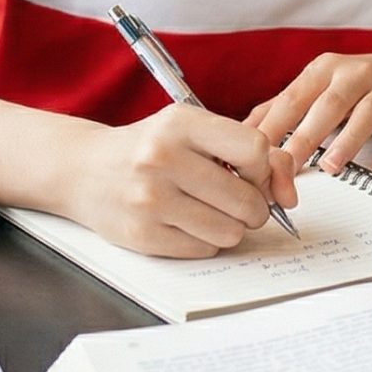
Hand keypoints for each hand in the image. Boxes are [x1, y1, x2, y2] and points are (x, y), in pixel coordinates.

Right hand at [67, 104, 298, 258]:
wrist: (84, 169)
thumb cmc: (148, 148)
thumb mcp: (191, 130)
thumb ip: (245, 149)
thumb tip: (287, 191)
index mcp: (180, 123)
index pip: (254, 149)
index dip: (263, 169)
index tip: (251, 174)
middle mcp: (163, 157)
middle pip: (246, 199)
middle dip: (254, 208)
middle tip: (240, 203)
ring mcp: (150, 198)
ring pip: (229, 231)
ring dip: (230, 228)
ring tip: (211, 213)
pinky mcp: (142, 233)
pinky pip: (203, 249)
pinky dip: (204, 241)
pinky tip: (186, 223)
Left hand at [247, 51, 371, 173]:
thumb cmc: (358, 84)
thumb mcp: (319, 85)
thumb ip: (283, 105)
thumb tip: (243, 130)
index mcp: (326, 69)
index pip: (294, 98)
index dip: (273, 127)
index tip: (254, 154)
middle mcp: (357, 74)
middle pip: (328, 106)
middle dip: (305, 137)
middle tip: (286, 167)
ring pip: (367, 114)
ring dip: (348, 140)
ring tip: (331, 166)